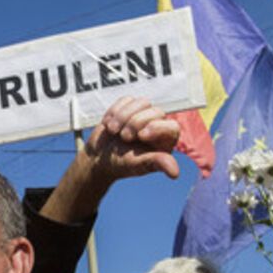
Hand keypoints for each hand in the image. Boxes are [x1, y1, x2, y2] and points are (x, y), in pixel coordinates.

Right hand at [39, 96, 180, 223]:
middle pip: (156, 111)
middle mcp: (158, 126)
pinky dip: (115, 111)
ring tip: (113, 130)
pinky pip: (126, 99)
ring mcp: (143, 115)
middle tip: (123, 138)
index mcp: (165, 141)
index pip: (172, 127)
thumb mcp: (137, 165)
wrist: (97, 158)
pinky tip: (109, 124)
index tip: (140, 136)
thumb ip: (156, 163)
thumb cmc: (120, 165)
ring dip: (123, 116)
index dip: (156, 127)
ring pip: (142, 102)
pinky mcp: (130, 107)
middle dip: (136, 123)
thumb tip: (175, 173)